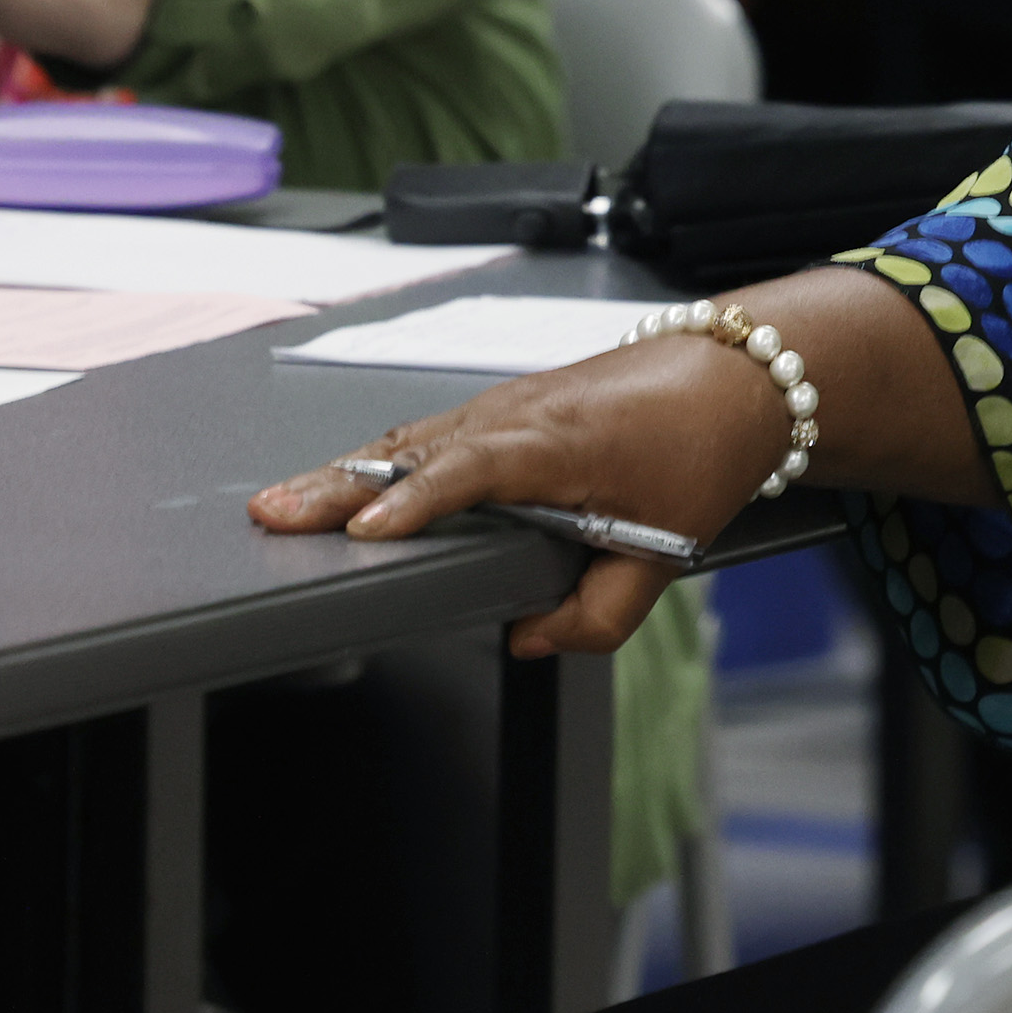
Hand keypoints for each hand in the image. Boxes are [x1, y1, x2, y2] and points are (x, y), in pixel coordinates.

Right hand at [250, 335, 797, 654]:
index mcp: (557, 443)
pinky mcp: (502, 404)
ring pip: (408, 436)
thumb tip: (530, 637)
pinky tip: (339, 481)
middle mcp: (518, 412)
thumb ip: (597, 614)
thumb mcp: (666, 552)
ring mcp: (504, 401)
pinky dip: (375, 457)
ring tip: (279, 504)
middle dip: (335, 484)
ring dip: (342, 470)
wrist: (737, 375)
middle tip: (273, 515)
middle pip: (410, 448)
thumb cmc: (703, 446)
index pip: (467, 470)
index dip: (412, 503)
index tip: (363, 532)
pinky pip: (425, 430)